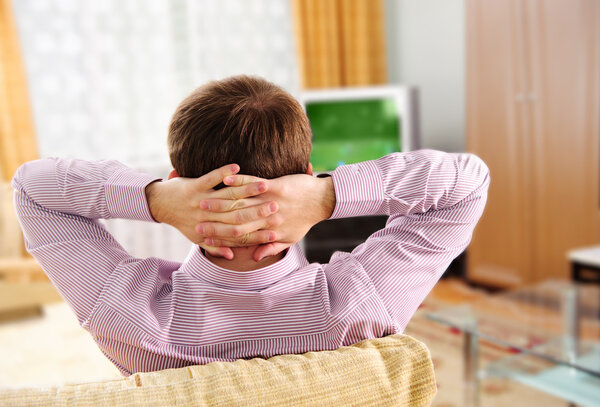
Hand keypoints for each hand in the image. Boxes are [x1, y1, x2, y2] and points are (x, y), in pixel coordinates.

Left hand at [145, 164, 279, 258]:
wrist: (160, 205)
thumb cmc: (182, 222)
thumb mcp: (197, 239)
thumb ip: (216, 247)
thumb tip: (232, 255)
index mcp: (212, 231)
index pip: (239, 234)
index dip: (257, 234)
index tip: (274, 232)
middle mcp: (208, 217)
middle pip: (237, 215)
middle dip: (258, 211)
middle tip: (276, 207)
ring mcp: (200, 201)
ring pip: (228, 196)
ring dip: (247, 190)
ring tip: (264, 186)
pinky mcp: (193, 186)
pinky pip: (210, 178)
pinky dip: (223, 173)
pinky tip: (237, 167)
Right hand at [200, 173, 335, 260]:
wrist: (322, 201)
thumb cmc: (305, 220)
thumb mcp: (291, 238)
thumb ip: (271, 248)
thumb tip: (254, 258)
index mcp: (269, 232)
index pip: (239, 237)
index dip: (221, 239)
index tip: (204, 240)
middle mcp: (267, 219)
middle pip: (235, 222)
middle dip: (214, 222)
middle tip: (196, 222)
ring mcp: (271, 201)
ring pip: (241, 203)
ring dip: (221, 201)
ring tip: (203, 201)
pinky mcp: (276, 187)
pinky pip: (254, 183)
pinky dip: (239, 180)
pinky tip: (226, 178)